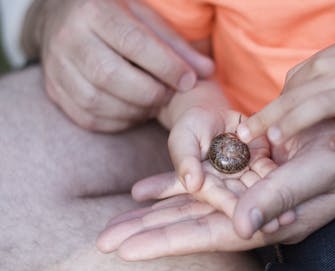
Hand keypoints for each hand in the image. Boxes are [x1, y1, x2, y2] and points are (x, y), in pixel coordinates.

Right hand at [30, 0, 213, 131]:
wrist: (64, 21)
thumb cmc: (115, 20)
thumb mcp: (146, 20)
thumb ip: (176, 46)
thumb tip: (207, 72)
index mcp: (94, 11)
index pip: (133, 42)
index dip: (165, 66)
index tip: (187, 80)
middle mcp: (69, 37)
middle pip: (110, 76)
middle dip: (149, 92)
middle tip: (168, 95)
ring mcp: (56, 67)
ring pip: (97, 101)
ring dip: (134, 110)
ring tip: (153, 103)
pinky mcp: (53, 91)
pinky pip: (87, 117)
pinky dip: (117, 121)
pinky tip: (133, 112)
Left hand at [96, 118, 334, 258]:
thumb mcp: (320, 174)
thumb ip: (277, 198)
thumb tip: (239, 227)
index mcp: (273, 218)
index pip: (212, 236)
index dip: (169, 241)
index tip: (128, 251)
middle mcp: (255, 208)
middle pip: (194, 224)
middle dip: (150, 233)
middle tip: (107, 242)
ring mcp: (248, 187)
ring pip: (193, 203)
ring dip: (155, 211)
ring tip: (118, 222)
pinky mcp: (245, 167)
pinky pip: (204, 177)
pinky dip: (176, 183)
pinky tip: (149, 190)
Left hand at [237, 31, 334, 149]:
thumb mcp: (331, 61)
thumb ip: (304, 80)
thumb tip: (280, 102)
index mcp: (321, 67)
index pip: (289, 91)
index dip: (266, 112)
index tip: (244, 131)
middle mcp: (334, 78)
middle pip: (296, 97)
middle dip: (269, 117)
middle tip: (245, 135)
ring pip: (321, 105)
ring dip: (296, 120)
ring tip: (276, 137)